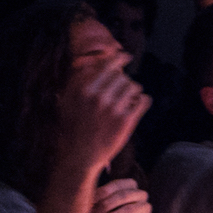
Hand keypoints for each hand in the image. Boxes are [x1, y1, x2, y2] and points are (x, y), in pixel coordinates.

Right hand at [57, 57, 150, 174]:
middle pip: (122, 75)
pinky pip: (144, 100)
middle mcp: (98, 95)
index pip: (107, 64)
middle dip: (122, 82)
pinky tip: (135, 107)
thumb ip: (80, 78)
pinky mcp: (127, 120)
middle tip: (119, 93)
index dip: (119, 58)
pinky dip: (142, 102)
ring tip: (126, 102)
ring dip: (133, 92)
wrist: (79, 156)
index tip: (125, 57)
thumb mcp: (68, 100)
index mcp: (82, 88)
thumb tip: (94, 59)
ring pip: (134, 86)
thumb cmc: (73, 127)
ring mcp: (113, 108)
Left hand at [91, 178, 152, 212]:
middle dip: (105, 206)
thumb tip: (87, 195)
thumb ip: (98, 198)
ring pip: (128, 210)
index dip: (102, 192)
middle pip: (123, 196)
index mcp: (130, 185)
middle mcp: (141, 194)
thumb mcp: (102, 206)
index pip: (117, 184)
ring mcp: (146, 208)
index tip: (89, 201)